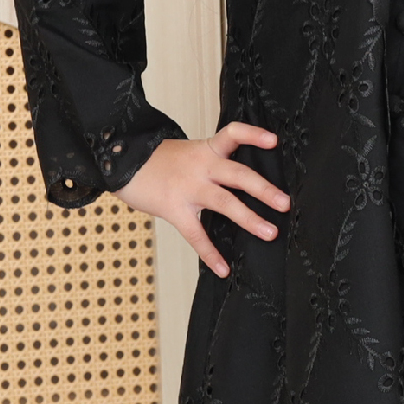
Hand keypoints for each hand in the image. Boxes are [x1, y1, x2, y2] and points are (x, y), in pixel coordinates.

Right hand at [114, 122, 288, 277]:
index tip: (274, 141)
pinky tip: (223, 269)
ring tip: (270, 232)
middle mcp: (201, 167)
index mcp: (206, 150)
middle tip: (285, 203)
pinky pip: (196, 234)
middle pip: (237, 175)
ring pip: (224, 203)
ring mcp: (188, 188)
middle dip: (264, 189)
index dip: (253, 135)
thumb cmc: (158, 161)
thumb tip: (244, 181)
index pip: (232, 134)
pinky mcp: (174, 209)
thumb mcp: (189, 152)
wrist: (118, 162)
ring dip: (249, 219)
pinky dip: (210, 253)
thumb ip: (214, 162)